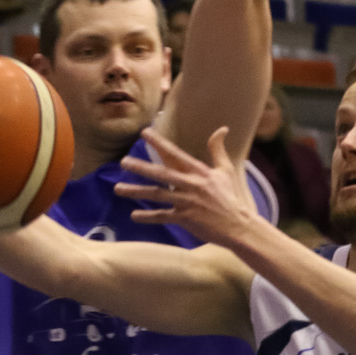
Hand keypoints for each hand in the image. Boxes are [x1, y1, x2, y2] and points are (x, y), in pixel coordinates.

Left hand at [114, 127, 259, 246]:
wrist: (238, 225)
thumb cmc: (230, 198)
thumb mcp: (226, 171)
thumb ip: (218, 149)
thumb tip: (222, 128)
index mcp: (199, 172)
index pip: (176, 154)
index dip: (159, 143)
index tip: (144, 133)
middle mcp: (191, 185)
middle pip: (162, 174)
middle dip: (141, 167)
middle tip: (123, 162)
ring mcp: (187, 202)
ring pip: (157, 195)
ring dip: (136, 191)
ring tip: (117, 188)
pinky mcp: (186, 219)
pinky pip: (162, 217)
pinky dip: (148, 217)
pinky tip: (134, 216)